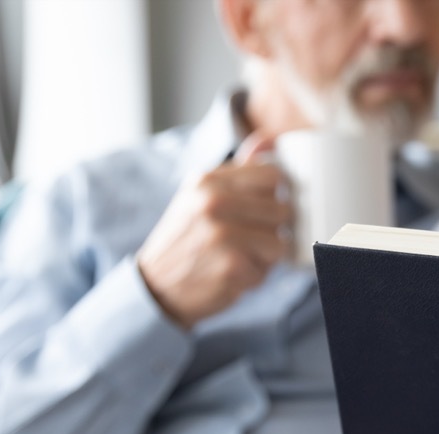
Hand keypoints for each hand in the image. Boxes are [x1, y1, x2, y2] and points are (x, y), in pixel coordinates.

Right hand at [137, 134, 291, 328]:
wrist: (155, 286)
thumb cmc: (187, 239)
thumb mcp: (201, 197)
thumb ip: (239, 172)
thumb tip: (268, 141)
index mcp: (209, 181)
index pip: (273, 175)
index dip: (278, 194)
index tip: (267, 208)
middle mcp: (214, 203)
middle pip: (282, 210)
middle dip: (272, 229)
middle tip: (248, 240)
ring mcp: (223, 235)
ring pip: (280, 242)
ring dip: (266, 256)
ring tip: (239, 257)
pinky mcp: (232, 266)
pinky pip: (268, 270)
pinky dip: (255, 277)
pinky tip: (231, 274)